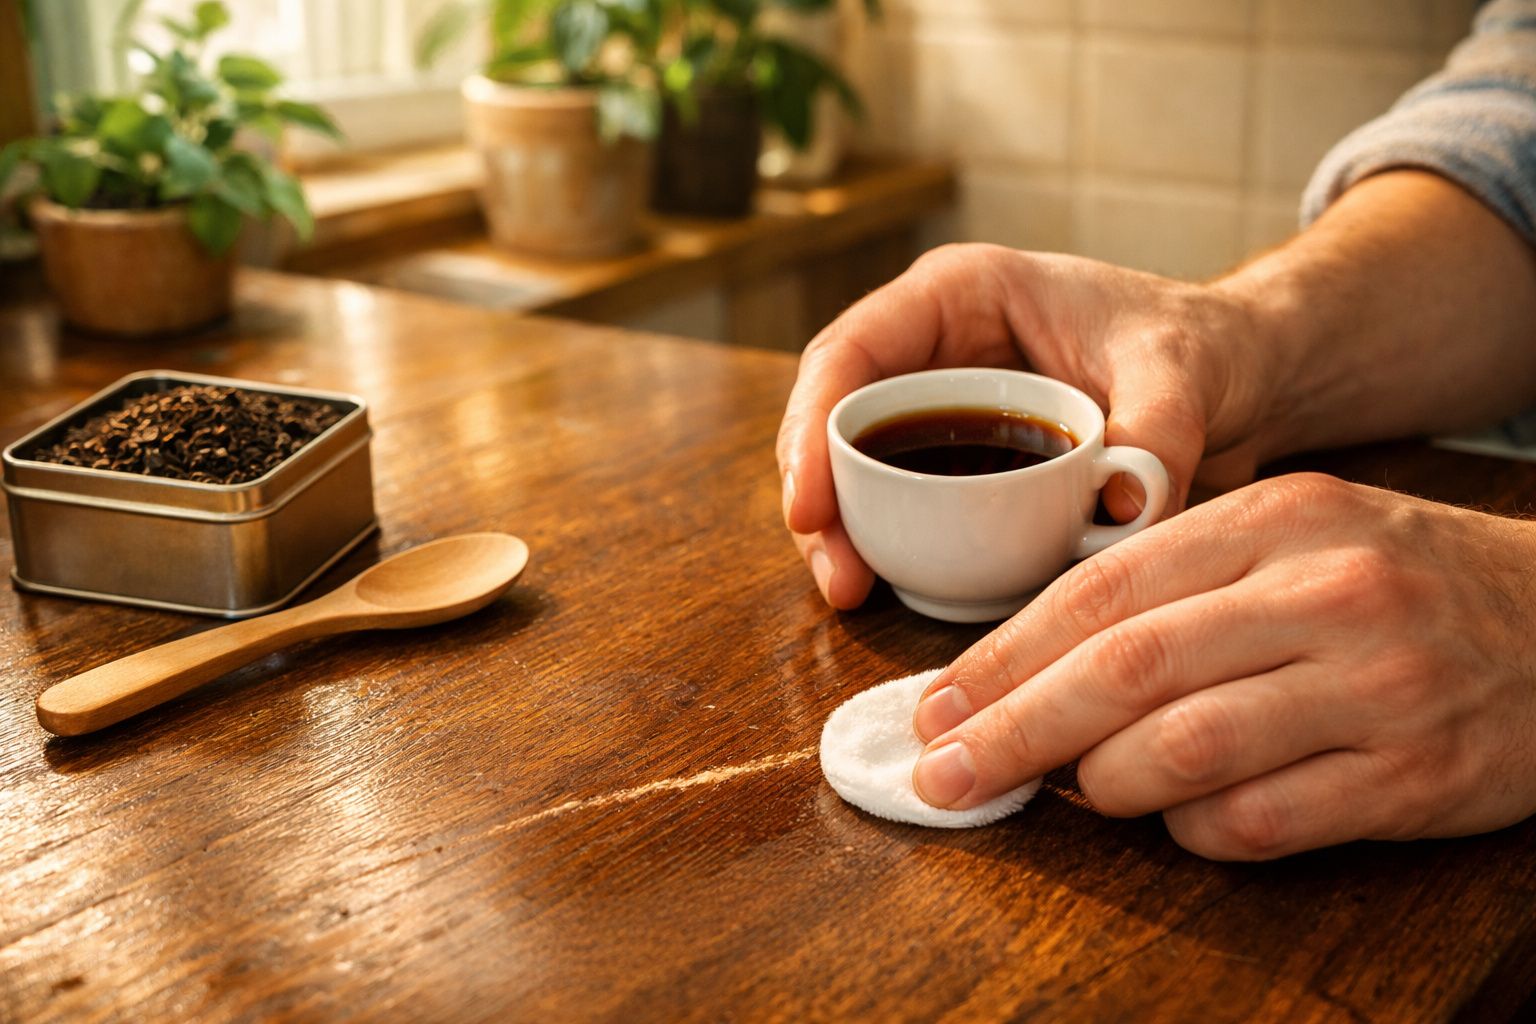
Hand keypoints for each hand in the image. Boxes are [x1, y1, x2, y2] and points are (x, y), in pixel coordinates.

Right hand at [776, 243, 1269, 608]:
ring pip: (857, 465)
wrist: (1238, 381)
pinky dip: (887, 544)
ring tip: (852, 592)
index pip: (852, 351)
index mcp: (961, 294)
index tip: (813, 504)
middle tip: (837, 573)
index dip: (812, 426)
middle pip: (837, 416)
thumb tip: (1121, 509)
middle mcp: (934, 347)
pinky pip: (903, 500)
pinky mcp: (962, 462)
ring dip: (842, 530)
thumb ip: (1158, 427)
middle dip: (819, 496)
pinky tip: (886, 591)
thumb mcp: (1183, 370)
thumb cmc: (1203, 346)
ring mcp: (943, 407)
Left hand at [909, 473, 1535, 859]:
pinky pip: (1262, 821)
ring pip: (1187, 750)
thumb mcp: (1290, 540)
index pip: (1103, 589)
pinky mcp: (1415, 777)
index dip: (1004, 655)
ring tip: (1071, 790)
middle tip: (944, 773)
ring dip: (1102, 784)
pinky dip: (1194, 830)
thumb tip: (1030, 672)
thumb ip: (1172, 591)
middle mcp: (1327, 593)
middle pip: (1128, 669)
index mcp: (1277, 517)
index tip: (935, 704)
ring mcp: (1377, 686)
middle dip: (1015, 729)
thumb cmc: (1393, 583)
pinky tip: (1179, 819)